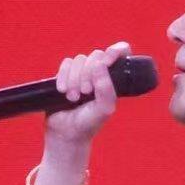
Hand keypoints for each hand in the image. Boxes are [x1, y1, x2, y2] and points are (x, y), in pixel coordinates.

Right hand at [41, 41, 130, 158]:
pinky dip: (63, 76)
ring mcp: (82, 72)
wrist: (67, 133)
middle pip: (96, 55)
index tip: (107, 62)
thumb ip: (106, 87)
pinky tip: (62, 90)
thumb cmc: (89, 122)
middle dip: (89, 74)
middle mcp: (99, 73)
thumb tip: (100, 64)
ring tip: (73, 98)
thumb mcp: (104, 108)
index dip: (116, 51)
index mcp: (113, 78)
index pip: (122, 52)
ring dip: (75, 79)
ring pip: (80, 59)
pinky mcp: (66, 74)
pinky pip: (66, 63)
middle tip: (86, 93)